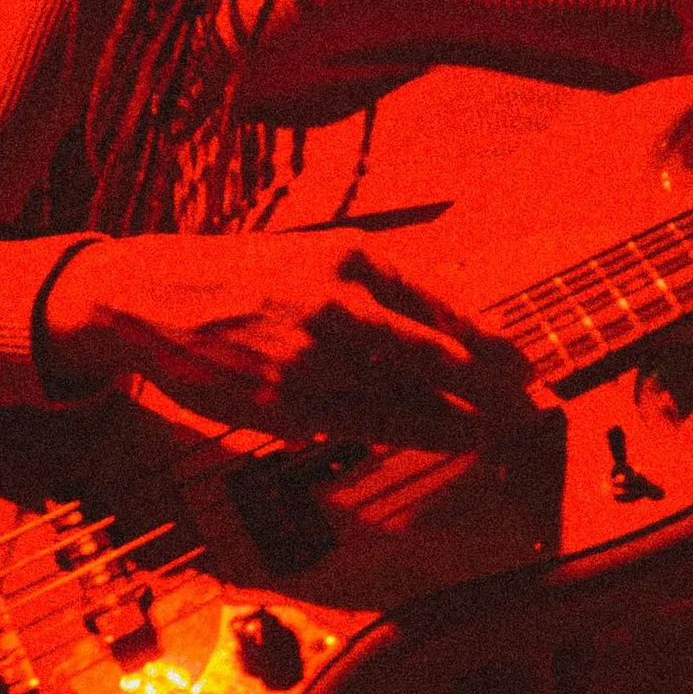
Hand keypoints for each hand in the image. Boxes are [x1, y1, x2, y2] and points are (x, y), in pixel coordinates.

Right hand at [42, 231, 538, 447]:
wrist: (152, 296)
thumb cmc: (244, 278)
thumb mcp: (314, 257)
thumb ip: (375, 290)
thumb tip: (445, 327)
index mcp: (352, 260)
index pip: (441, 306)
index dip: (492, 340)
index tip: (531, 363)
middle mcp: (339, 305)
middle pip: (438, 354)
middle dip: (494, 384)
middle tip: (540, 404)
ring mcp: (314, 359)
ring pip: (406, 396)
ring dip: (460, 417)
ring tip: (501, 429)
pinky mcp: (287, 403)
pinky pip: (365, 423)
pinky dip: (413, 430)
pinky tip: (446, 436)